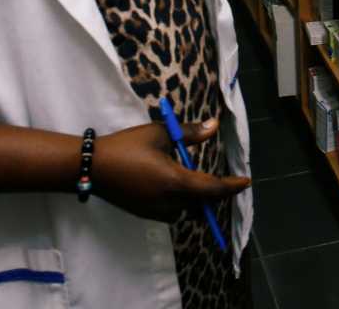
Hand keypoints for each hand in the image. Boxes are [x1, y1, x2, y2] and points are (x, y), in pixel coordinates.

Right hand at [91, 119, 249, 221]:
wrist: (92, 166)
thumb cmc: (127, 146)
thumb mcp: (160, 133)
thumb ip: (190, 133)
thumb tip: (214, 125)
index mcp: (175, 182)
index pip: (213, 189)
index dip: (232, 186)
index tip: (246, 182)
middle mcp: (169, 202)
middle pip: (202, 202)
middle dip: (216, 192)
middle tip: (226, 180)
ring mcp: (156, 211)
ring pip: (187, 208)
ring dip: (196, 198)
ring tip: (198, 180)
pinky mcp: (145, 214)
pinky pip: (172, 211)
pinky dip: (181, 201)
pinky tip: (175, 186)